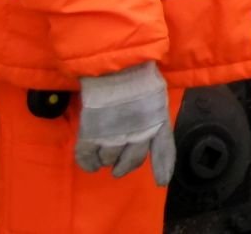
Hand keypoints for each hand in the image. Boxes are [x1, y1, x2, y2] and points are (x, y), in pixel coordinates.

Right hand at [75, 61, 174, 183]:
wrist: (115, 67)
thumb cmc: (138, 74)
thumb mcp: (156, 94)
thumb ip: (153, 113)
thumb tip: (150, 128)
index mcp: (157, 123)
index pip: (163, 150)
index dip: (163, 168)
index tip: (161, 182)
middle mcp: (138, 135)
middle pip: (132, 161)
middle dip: (125, 166)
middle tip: (119, 168)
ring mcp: (113, 137)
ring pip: (109, 159)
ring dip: (107, 157)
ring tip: (104, 148)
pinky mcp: (91, 136)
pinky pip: (87, 158)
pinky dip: (88, 163)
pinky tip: (91, 163)